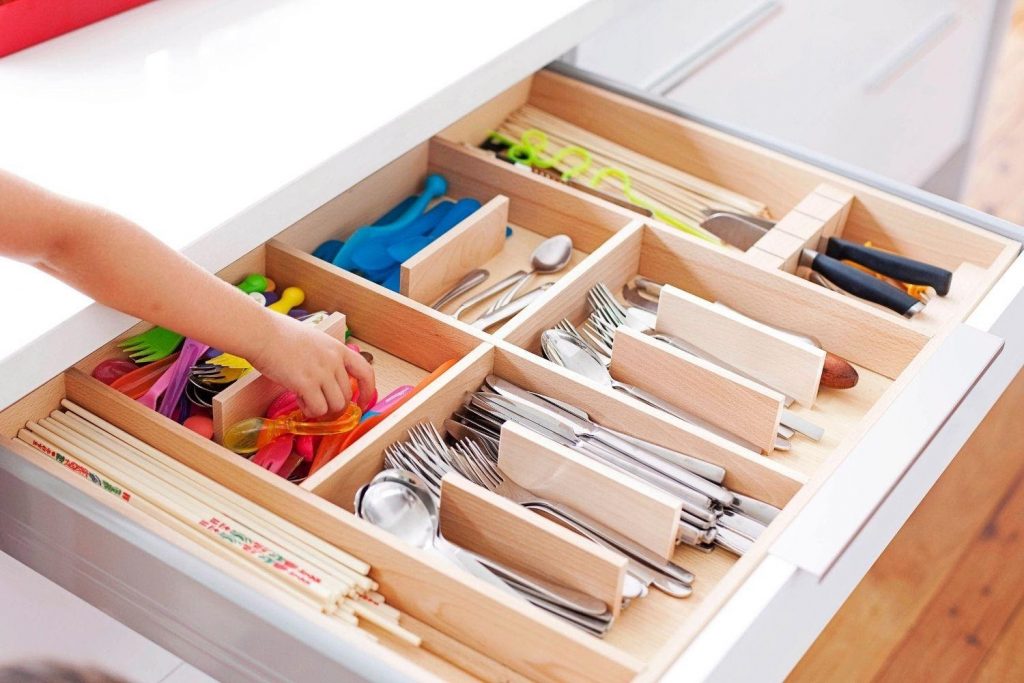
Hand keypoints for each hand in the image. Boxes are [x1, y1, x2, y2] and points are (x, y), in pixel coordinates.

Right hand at [250, 314, 374, 417]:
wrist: (261, 332)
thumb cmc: (279, 334)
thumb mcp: (314, 340)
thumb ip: (325, 357)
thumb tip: (327, 378)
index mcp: (338, 348)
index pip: (366, 372)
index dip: (368, 391)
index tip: (363, 402)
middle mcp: (334, 361)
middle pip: (347, 396)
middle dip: (335, 406)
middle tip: (319, 404)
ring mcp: (321, 372)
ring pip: (336, 405)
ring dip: (322, 410)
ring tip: (306, 401)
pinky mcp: (306, 384)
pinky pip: (318, 409)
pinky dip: (310, 410)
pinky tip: (299, 401)